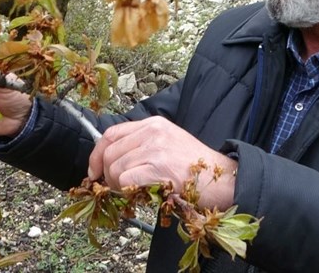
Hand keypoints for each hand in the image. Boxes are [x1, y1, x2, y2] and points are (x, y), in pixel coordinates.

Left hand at [88, 116, 236, 209]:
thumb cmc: (197, 167)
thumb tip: (112, 163)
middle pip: (109, 152)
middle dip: (106, 175)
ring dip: (117, 186)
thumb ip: (143, 145)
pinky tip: (140, 194)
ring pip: (115, 168)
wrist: (224, 178)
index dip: (96, 154)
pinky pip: (126, 180)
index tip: (94, 171)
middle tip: (116, 188)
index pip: (111, 133)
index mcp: (154, 123)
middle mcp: (153, 132)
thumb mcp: (169, 143)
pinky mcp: (159, 168)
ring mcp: (156, 149)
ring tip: (133, 192)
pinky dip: (127, 191)